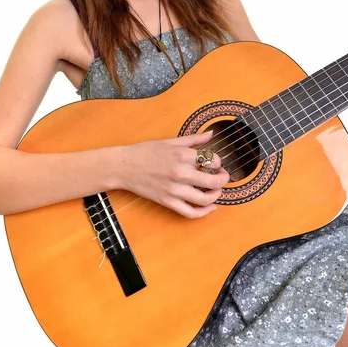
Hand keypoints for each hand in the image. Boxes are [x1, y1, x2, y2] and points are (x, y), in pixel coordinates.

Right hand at [116, 130, 230, 218]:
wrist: (124, 166)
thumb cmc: (145, 151)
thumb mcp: (170, 141)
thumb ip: (193, 139)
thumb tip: (211, 134)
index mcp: (182, 154)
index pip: (213, 160)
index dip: (218, 162)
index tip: (214, 162)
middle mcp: (181, 172)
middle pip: (214, 181)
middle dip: (223, 179)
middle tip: (222, 176)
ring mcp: (174, 189)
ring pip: (205, 199)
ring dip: (216, 196)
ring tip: (216, 191)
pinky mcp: (168, 201)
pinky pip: (190, 212)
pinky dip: (203, 213)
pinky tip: (209, 207)